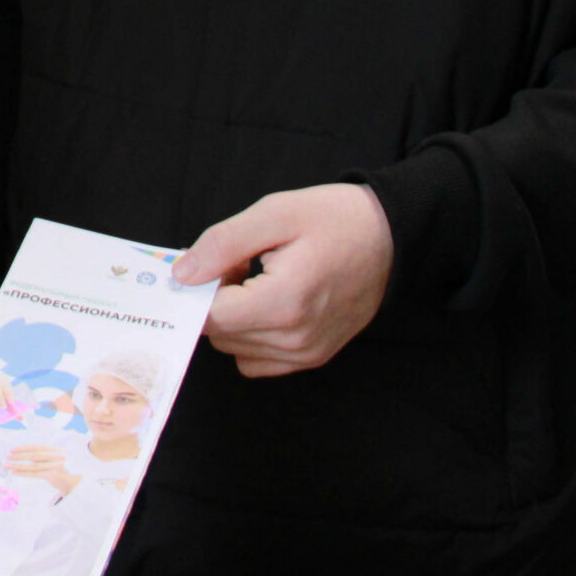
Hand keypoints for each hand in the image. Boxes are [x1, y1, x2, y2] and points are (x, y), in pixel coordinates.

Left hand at [4, 444, 77, 495]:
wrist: (76, 483)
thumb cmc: (62, 470)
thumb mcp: (54, 459)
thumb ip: (43, 455)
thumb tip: (23, 453)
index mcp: (55, 449)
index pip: (36, 447)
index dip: (23, 448)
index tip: (11, 449)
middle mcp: (57, 456)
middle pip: (34, 456)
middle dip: (19, 456)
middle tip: (6, 457)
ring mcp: (56, 465)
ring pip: (33, 465)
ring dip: (18, 465)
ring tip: (7, 465)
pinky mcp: (54, 475)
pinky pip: (36, 474)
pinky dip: (24, 473)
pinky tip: (15, 472)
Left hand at [177, 183, 393, 378]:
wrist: (392, 236)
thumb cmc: (336, 218)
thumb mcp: (275, 213)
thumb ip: (223, 244)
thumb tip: (182, 274)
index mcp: (284, 303)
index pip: (210, 317)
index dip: (198, 288)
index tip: (208, 261)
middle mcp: (296, 339)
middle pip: (220, 334)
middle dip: (216, 298)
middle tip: (238, 261)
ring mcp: (307, 353)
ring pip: (235, 349)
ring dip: (233, 317)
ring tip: (256, 279)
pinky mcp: (315, 356)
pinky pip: (259, 361)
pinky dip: (251, 336)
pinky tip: (267, 302)